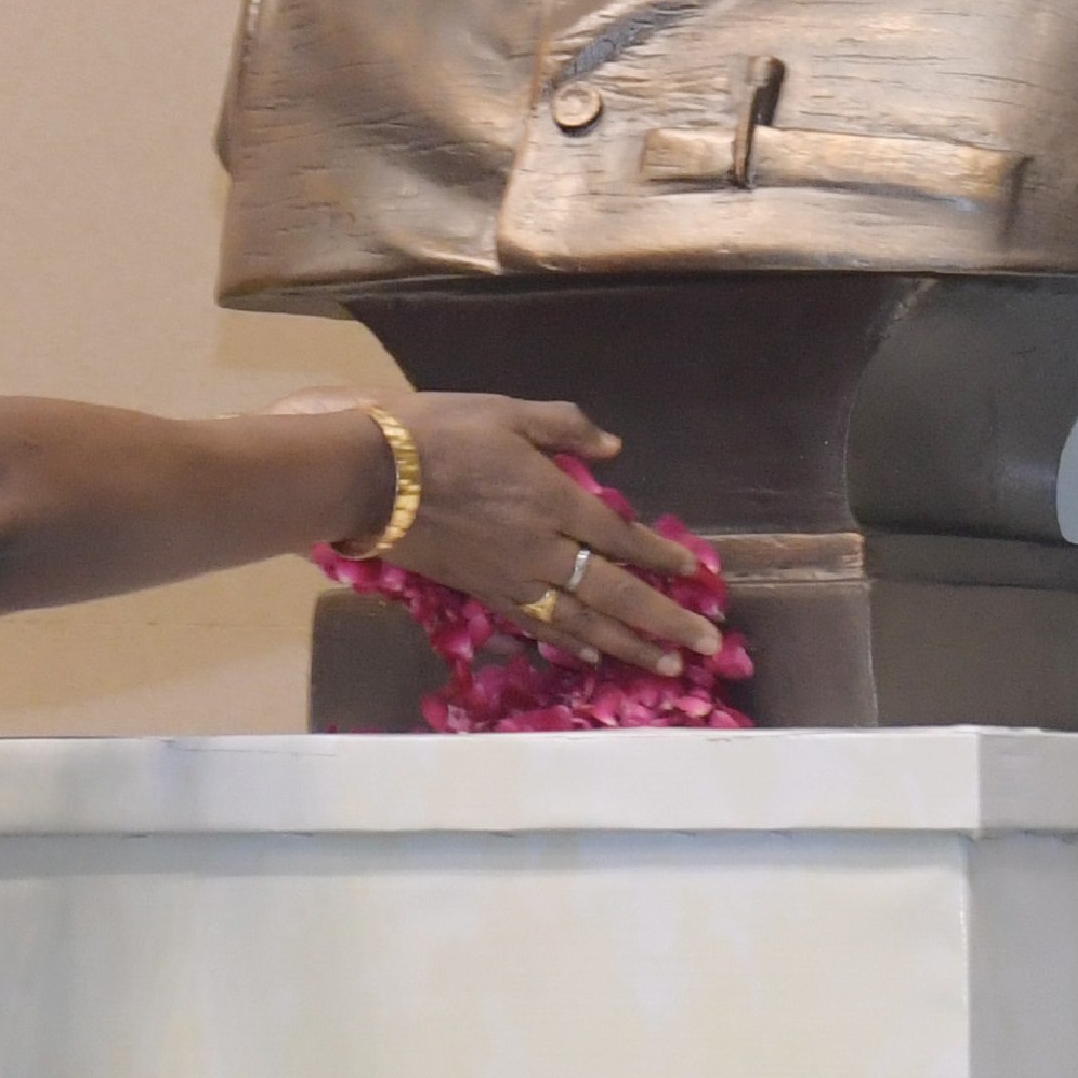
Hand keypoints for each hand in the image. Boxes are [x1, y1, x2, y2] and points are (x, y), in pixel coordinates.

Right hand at [318, 389, 718, 676]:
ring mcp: (512, 578)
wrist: (370, 476)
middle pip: (615, 594)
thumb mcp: (508, 412)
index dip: (663, 558)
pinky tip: (590, 657)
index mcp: (555, 500)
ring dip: (628, 645)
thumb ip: (565, 428)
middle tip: (707, 645)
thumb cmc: (438, 433)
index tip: (697, 575)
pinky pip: (536, 625)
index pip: (623, 537)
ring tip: (666, 665)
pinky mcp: (482, 593)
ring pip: (582, 622)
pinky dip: (568, 644)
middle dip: (665, 620)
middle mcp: (542, 549)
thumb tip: (613, 450)